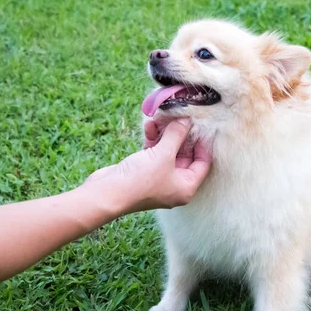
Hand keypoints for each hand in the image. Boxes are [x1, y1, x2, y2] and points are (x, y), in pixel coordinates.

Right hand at [83, 119, 211, 214]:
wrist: (106, 193)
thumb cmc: (140, 180)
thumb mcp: (164, 154)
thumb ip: (177, 134)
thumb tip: (187, 119)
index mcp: (186, 187)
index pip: (203, 164)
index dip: (203, 144)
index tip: (202, 127)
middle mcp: (174, 185)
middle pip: (185, 156)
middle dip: (181, 135)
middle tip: (180, 117)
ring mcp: (158, 179)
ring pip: (167, 152)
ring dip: (165, 134)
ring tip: (161, 118)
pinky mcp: (143, 172)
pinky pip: (153, 153)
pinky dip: (153, 140)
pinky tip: (150, 125)